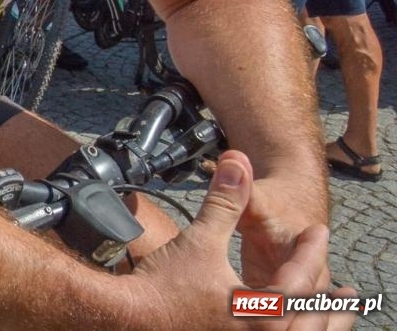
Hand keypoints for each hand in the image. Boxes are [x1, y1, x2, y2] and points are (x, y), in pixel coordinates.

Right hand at [130, 152, 355, 329]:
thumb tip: (236, 163)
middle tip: (348, 292)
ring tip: (329, 315)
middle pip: (316, 324)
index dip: (311, 250)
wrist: (129, 318)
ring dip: (319, 327)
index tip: (319, 232)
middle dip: (334, 307)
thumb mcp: (200, 239)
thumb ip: (225, 202)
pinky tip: (286, 326)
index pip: (302, 279)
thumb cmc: (163, 286)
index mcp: (266, 314)